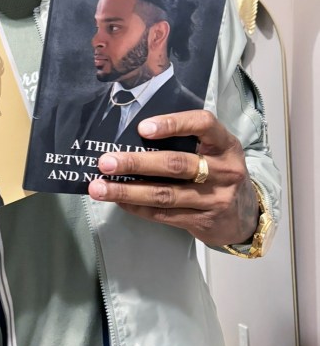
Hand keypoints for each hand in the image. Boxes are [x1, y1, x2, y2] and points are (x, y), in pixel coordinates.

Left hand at [87, 110, 258, 246]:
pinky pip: (163, 214)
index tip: (142, 128)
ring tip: (99, 187)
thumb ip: (186, 140)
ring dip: (128, 190)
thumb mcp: (214, 150)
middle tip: (106, 162)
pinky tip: (118, 200)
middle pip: (176, 164)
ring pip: (165, 194)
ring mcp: (214, 199)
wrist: (246, 216)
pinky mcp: (203, 222)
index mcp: (225, 144)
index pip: (202, 124)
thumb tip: (133, 134)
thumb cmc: (218, 171)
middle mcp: (223, 170)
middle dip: (136, 162)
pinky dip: (137, 207)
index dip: (173, 124)